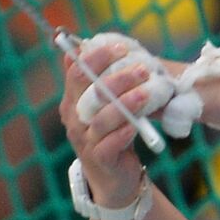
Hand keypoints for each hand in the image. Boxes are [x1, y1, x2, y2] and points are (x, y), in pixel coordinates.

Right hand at [60, 36, 167, 206]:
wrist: (113, 176)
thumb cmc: (110, 132)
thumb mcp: (102, 104)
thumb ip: (95, 79)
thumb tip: (82, 44)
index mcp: (73, 99)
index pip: (77, 71)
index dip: (97, 57)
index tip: (122, 48)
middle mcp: (74, 119)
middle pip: (89, 93)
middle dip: (116, 78)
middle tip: (143, 69)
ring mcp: (85, 140)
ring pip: (101, 119)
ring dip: (125, 105)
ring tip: (146, 95)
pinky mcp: (99, 160)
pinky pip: (108, 145)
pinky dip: (122, 133)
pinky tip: (136, 125)